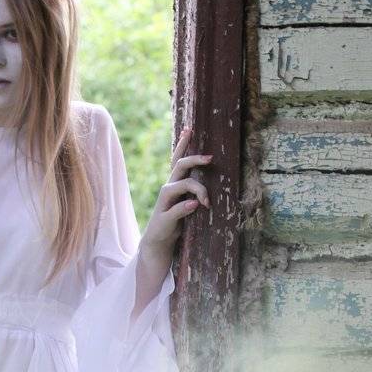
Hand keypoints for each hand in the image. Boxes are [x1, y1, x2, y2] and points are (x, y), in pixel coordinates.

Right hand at [142, 125, 212, 252]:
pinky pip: (175, 209)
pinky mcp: (164, 218)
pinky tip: (195, 206)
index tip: (189, 129)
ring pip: (179, 185)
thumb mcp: (187, 203)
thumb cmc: (176, 222)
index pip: (177, 159)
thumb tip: (212, 179)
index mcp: (174, 184)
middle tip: (210, 158)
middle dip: (194, 159)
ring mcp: (165, 203)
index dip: (182, 144)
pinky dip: (185, 207)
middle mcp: (168, 189)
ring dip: (197, 189)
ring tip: (207, 202)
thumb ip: (194, 191)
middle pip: (179, 166)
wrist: (158, 242)